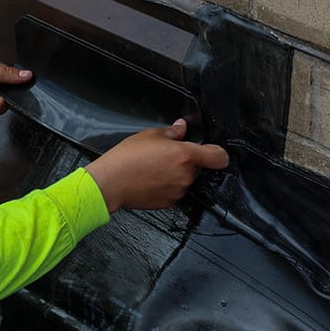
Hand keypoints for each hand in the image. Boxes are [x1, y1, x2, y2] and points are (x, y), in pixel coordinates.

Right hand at [84, 119, 229, 212]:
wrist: (110, 182)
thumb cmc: (126, 158)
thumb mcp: (149, 135)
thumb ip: (172, 132)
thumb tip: (182, 128)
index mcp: (186, 155)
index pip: (219, 157)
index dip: (217, 153)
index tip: (211, 151)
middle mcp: (186, 175)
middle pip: (197, 167)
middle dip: (185, 162)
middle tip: (164, 156)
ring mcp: (179, 190)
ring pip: (184, 179)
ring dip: (175, 174)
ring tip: (152, 169)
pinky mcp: (169, 202)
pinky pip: (174, 192)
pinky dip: (166, 186)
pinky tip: (149, 180)